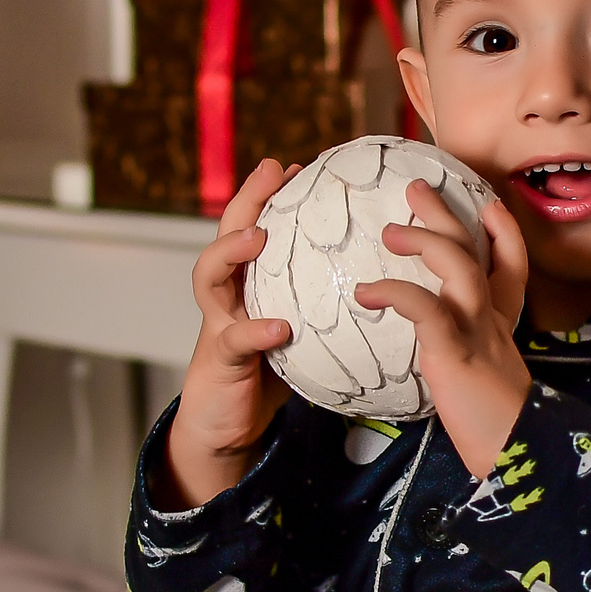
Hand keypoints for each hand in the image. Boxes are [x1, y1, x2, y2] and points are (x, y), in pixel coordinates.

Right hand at [161, 157, 299, 508]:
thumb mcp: (299, 328)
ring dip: (232, 251)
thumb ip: (322, 301)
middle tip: (271, 172)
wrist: (227, 426)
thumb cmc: (268, 373)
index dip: (269, 194)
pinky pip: (234, 340)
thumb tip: (381, 274)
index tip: (294, 165)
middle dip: (246, 200)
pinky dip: (254, 330)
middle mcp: (228, 295)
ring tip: (257, 237)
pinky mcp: (220, 361)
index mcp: (249, 283)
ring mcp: (217, 324)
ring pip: (210, 277)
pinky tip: (277, 327)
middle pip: (227, 235)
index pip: (255, 226)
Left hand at [357, 182, 533, 478]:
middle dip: (447, 214)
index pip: (511, 264)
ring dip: (423, 240)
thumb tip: (436, 347)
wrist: (513, 452)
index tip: (487, 203)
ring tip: (389, 231)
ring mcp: (476, 329)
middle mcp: (492, 318)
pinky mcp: (454, 349)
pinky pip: (425, 307)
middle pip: (475, 250)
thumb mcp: (482, 377)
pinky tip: (366, 292)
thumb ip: (465, 353)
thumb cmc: (493, 425)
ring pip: (457, 265)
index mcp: (500, 324)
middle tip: (416, 187)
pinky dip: (395, 291)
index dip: (502, 230)